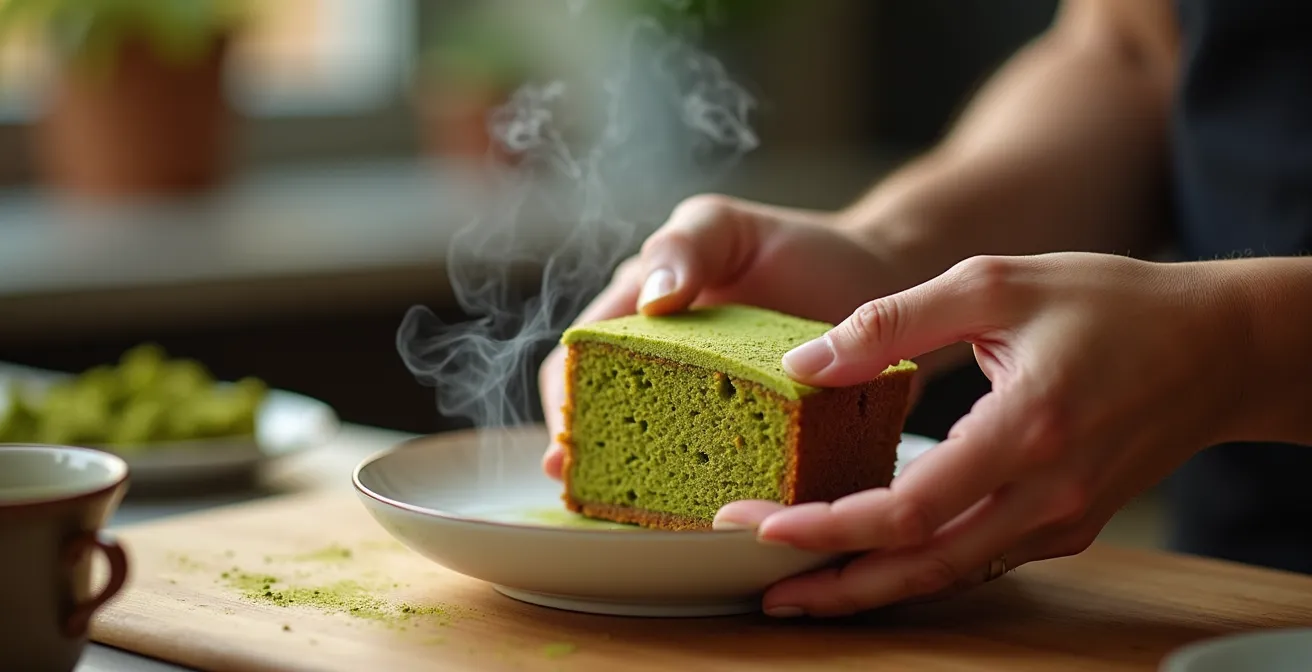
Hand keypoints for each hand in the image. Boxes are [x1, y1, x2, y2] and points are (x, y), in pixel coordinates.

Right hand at [538, 194, 923, 478]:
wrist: (884, 279)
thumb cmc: (802, 247)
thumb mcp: (733, 226)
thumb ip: (686, 244)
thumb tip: (653, 297)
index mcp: (643, 318)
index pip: (579, 362)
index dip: (565, 403)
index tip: (567, 440)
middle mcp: (668, 373)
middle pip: (608, 423)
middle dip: (593, 459)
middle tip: (587, 489)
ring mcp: (711, 415)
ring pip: (659, 461)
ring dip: (645, 490)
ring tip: (642, 514)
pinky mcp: (759, 447)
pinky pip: (725, 482)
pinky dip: (712, 501)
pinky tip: (714, 516)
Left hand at [715, 252, 1250, 616]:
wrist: (1217, 347)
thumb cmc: (1109, 302)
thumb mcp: (994, 284)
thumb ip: (892, 322)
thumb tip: (804, 363)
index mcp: (1027, 428)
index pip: (910, 508)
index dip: (830, 528)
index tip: (759, 525)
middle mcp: (1048, 492)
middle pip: (923, 567)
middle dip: (834, 584)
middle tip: (759, 584)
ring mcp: (1063, 520)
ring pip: (949, 575)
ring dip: (870, 587)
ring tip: (798, 587)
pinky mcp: (1069, 527)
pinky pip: (979, 559)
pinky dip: (917, 568)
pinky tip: (869, 558)